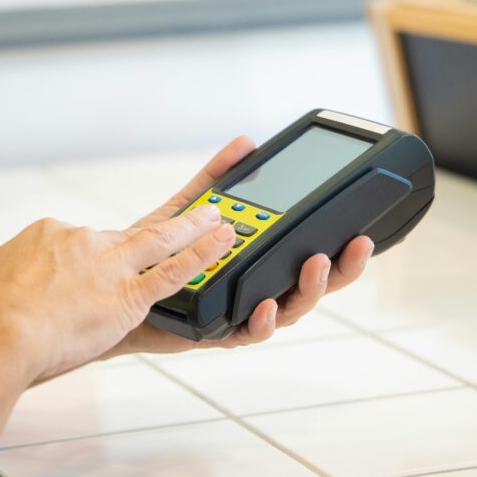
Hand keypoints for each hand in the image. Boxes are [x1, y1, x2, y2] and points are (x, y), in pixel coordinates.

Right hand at [0, 205, 235, 382]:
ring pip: (162, 239)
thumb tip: (25, 278)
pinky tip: (224, 243)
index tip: (108, 254)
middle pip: (141, 224)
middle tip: (207, 194)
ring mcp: (110, 265)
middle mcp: (86, 240)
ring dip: (195, 226)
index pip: (85, 239)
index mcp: (53, 233)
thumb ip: (21, 270)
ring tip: (221, 216)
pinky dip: (200, 255)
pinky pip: (172, 273)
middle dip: (179, 210)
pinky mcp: (126, 296)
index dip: (101, 248)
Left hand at [102, 136, 374, 357]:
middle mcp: (258, 289)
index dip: (342, 250)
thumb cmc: (155, 256)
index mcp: (260, 262)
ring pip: (288, 310)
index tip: (362, 231)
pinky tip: (263, 306)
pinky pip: (246, 333)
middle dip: (340, 270)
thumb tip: (245, 143)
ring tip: (316, 265)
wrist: (115, 292)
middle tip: (354, 246)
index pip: (312, 257)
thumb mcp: (187, 209)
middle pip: (312, 286)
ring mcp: (241, 312)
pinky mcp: (218, 333)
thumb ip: (216, 178)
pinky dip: (259, 321)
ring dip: (307, 290)